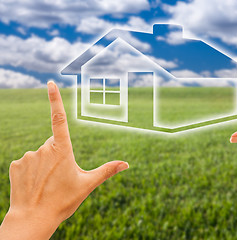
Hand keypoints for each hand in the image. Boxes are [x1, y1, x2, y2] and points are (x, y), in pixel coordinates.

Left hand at [0, 81, 128, 239]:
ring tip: (46, 184)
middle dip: (58, 156)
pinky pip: (27, 162)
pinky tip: (33, 185)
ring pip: (40, 154)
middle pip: (54, 145)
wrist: (32, 219)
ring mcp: (27, 156)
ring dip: (45, 164)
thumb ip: (107, 170)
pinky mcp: (15, 165)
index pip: (60, 119)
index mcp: (62, 150)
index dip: (55, 99)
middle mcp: (43, 149)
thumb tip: (127, 164)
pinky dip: (31, 171)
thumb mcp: (87, 185)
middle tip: (60, 178)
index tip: (50, 83)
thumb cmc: (62, 201)